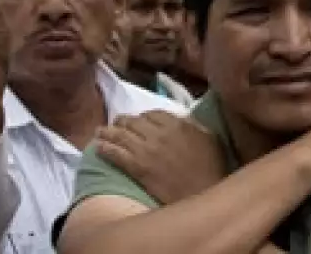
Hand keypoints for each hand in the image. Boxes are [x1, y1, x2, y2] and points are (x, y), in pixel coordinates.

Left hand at [96, 111, 227, 204]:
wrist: (202, 196)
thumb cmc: (212, 169)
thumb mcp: (210, 139)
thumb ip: (194, 125)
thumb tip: (181, 119)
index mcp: (178, 124)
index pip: (152, 113)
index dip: (142, 117)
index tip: (139, 121)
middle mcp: (159, 133)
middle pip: (133, 122)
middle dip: (122, 122)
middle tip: (115, 124)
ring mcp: (146, 150)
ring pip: (121, 135)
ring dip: (107, 132)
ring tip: (99, 132)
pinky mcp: (137, 168)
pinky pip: (116, 154)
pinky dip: (105, 149)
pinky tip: (98, 148)